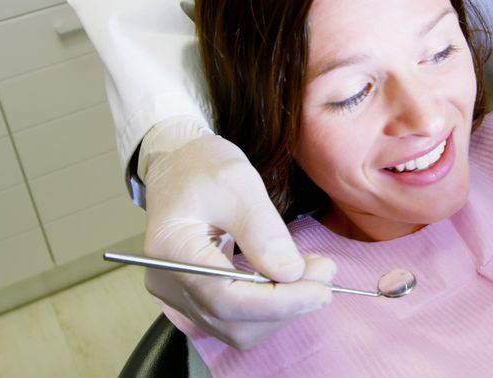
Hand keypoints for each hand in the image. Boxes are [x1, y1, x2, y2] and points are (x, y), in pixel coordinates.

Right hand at [142, 132, 334, 348]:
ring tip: (312, 275)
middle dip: (286, 306)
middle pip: (232, 321)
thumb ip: (263, 231)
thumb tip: (292, 274)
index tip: (321, 289)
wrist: (176, 164)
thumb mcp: (238, 182)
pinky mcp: (192, 296)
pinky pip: (232, 317)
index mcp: (172, 251)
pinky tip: (289, 281)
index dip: (278, 303)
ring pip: (235, 327)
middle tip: (325, 274)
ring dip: (280, 309)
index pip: (227, 299)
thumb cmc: (202, 165)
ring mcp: (177, 293)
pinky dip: (267, 307)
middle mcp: (167, 282)